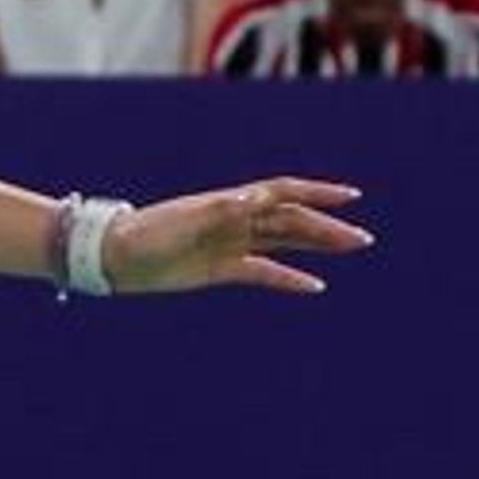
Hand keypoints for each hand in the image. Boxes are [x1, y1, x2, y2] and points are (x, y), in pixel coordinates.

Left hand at [102, 178, 370, 295]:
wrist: (115, 257)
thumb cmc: (147, 234)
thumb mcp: (185, 222)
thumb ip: (221, 211)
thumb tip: (256, 199)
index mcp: (228, 202)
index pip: (282, 192)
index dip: (316, 193)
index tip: (351, 196)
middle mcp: (234, 219)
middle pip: (290, 220)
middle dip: (327, 227)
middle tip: (363, 239)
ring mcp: (229, 243)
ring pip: (283, 242)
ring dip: (316, 246)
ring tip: (350, 250)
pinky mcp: (220, 268)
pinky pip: (264, 271)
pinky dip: (290, 278)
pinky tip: (314, 286)